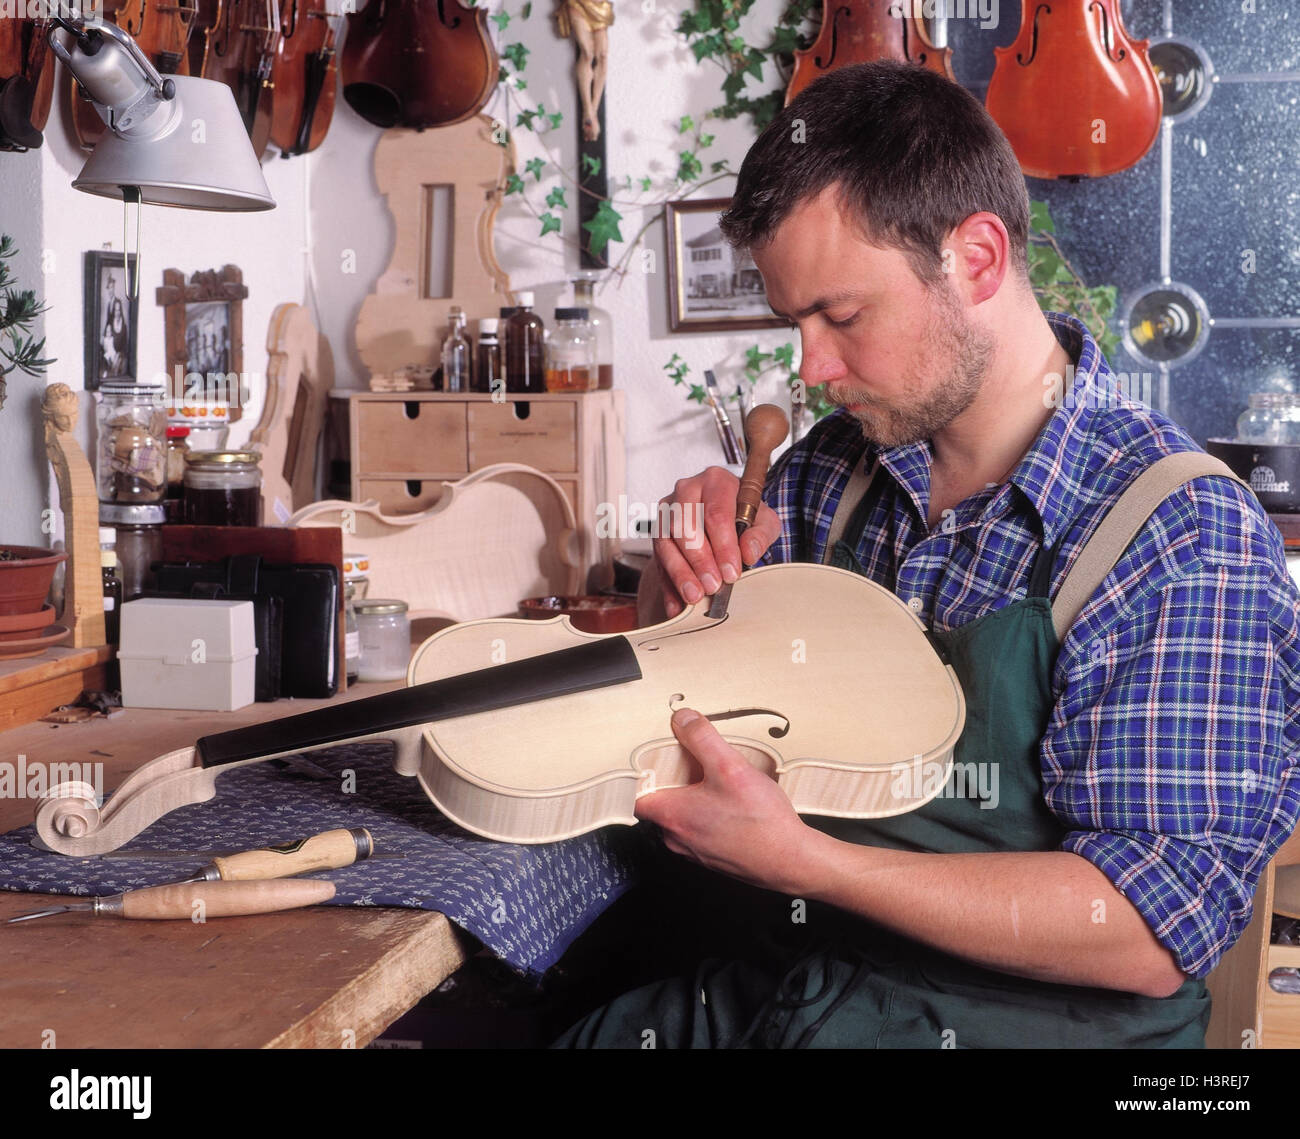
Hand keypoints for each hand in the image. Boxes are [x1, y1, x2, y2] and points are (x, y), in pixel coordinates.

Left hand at [634, 707, 813, 893]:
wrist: (791, 861)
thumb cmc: (761, 823)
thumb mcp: (730, 767)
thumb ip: (702, 739)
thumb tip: (682, 719)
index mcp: (672, 815)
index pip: (635, 795)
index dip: (640, 774)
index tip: (650, 757)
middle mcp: (677, 837)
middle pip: (659, 803)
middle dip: (671, 781)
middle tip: (689, 761)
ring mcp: (695, 850)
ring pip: (682, 817)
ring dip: (693, 797)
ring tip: (715, 780)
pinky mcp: (714, 856)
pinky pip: (701, 829)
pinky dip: (708, 813)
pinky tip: (731, 803)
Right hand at [652, 467, 781, 617]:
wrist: (726, 515)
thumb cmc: (746, 516)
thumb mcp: (764, 521)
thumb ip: (760, 534)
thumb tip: (748, 553)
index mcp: (716, 481)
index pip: (716, 513)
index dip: (723, 546)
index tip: (732, 573)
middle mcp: (686, 490)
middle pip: (685, 525)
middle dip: (699, 560)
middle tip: (713, 586)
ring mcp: (667, 511)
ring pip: (666, 543)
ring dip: (679, 573)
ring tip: (694, 597)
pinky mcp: (657, 533)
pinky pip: (657, 560)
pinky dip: (667, 585)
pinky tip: (677, 606)